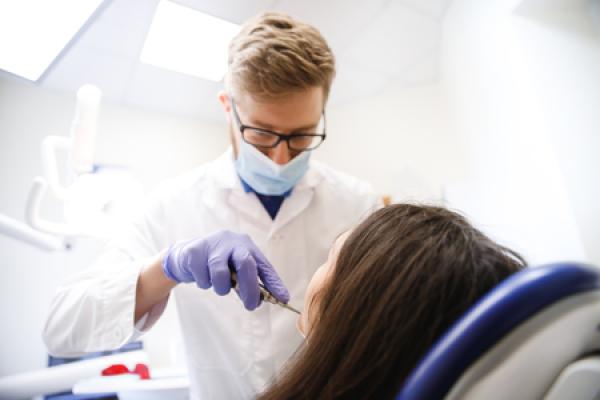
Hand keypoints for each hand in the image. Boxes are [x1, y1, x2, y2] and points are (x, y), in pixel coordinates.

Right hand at [162, 230, 289, 309]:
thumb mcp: (235, 270)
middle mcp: (232, 242)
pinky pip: (203, 278)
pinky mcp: (195, 252)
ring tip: (218, 286)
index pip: (263, 265)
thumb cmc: (217, 264)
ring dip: (221, 288)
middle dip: (250, 288)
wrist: (186, 255)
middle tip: (251, 306)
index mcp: (246, 246)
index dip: (274, 282)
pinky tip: (202, 277)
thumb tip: (261, 300)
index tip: (283, 298)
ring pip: (221, 274)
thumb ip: (247, 283)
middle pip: (246, 263)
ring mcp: (213, 245)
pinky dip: (204, 284)